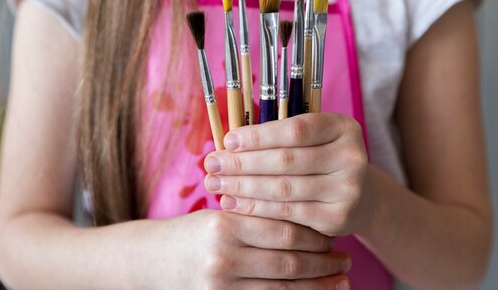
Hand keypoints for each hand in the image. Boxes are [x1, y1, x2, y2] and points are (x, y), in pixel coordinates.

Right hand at [170, 210, 350, 289]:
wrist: (150, 261)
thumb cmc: (192, 233)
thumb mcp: (220, 215)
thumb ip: (258, 217)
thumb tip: (310, 222)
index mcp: (225, 226)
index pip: (284, 230)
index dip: (316, 235)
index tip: (334, 236)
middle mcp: (223, 258)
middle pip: (289, 263)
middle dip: (324, 264)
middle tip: (346, 259)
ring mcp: (221, 287)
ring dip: (318, 287)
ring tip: (341, 281)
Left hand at [203, 113, 371, 236]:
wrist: (360, 196)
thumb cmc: (320, 160)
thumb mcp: (312, 139)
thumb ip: (279, 135)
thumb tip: (227, 141)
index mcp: (343, 127)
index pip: (294, 130)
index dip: (258, 136)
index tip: (227, 141)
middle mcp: (352, 156)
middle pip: (287, 160)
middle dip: (243, 163)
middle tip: (211, 164)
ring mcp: (349, 189)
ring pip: (284, 188)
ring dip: (243, 186)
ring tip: (215, 184)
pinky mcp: (339, 218)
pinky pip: (288, 213)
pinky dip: (256, 208)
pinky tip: (233, 203)